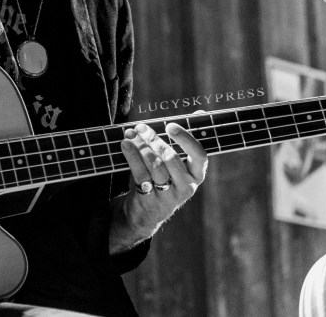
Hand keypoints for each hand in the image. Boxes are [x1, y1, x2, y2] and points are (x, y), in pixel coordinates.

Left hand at [118, 122, 207, 236]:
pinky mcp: (151, 201)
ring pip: (156, 167)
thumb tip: (201, 113)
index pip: (199, 155)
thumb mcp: (176, 162)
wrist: (145, 213)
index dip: (186, 139)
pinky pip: (141, 175)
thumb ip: (186, 138)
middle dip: (155, 140)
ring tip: (130, 134)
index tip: (170, 125)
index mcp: (197, 174)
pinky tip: (125, 145)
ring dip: (141, 147)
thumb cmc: (164, 178)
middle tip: (141, 127)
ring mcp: (169, 196)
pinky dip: (132, 157)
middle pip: (172, 158)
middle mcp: (187, 187)